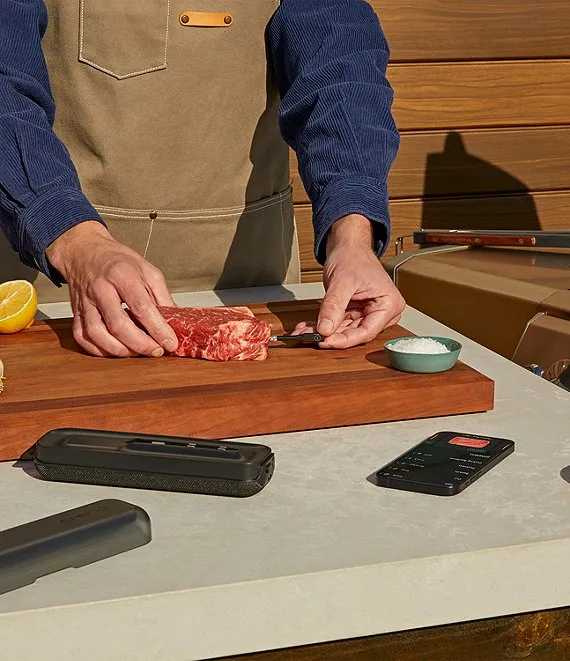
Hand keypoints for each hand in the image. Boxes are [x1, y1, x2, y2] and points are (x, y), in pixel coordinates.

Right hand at [46, 222, 178, 356]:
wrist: (84, 252)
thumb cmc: (118, 261)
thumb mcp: (148, 270)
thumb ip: (162, 296)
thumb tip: (174, 322)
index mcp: (121, 274)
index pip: (141, 307)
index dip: (158, 329)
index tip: (170, 343)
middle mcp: (100, 289)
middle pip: (118, 325)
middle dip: (141, 344)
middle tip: (156, 351)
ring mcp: (85, 302)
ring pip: (97, 334)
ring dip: (120, 350)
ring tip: (138, 352)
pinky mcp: (75, 313)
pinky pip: (83, 337)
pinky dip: (100, 350)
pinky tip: (116, 350)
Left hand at [294, 215, 404, 348]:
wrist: (348, 246)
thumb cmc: (353, 256)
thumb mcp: (342, 282)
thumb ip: (334, 306)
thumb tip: (325, 329)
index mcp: (389, 305)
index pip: (367, 332)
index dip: (345, 340)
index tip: (325, 341)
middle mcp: (382, 312)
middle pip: (355, 333)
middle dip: (330, 336)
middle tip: (309, 337)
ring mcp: (368, 313)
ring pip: (344, 330)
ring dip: (323, 332)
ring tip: (304, 331)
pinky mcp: (355, 312)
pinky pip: (339, 323)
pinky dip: (323, 325)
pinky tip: (308, 326)